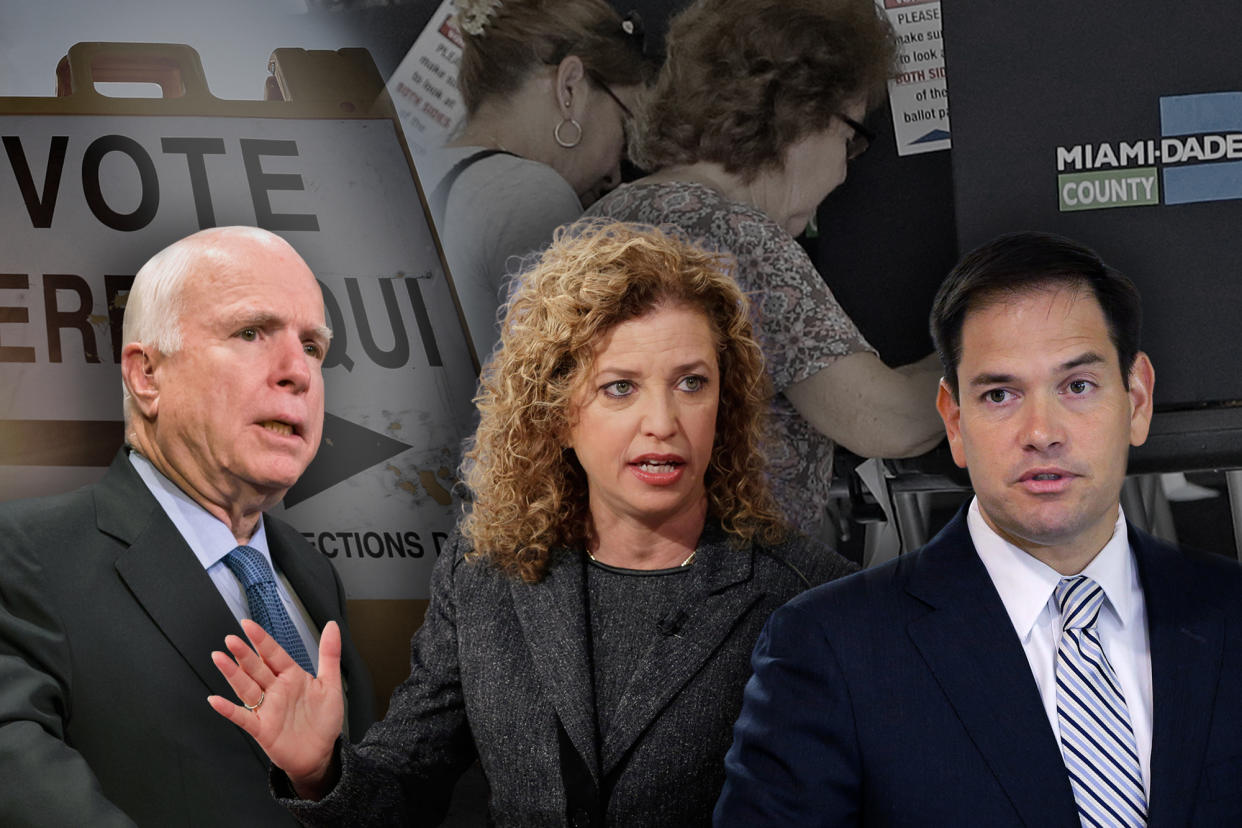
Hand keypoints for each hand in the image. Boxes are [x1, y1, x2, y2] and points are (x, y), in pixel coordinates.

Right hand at [208, 619, 343, 798]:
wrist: (321, 754)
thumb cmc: (324, 720)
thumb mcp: (330, 684)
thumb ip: (329, 654)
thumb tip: (332, 625)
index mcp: (291, 677)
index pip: (274, 654)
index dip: (261, 640)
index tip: (247, 624)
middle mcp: (276, 690)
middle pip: (257, 668)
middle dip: (244, 654)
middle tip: (231, 639)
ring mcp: (267, 708)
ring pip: (246, 687)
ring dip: (232, 674)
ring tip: (219, 658)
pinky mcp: (262, 729)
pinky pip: (243, 717)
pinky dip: (228, 710)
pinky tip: (215, 700)